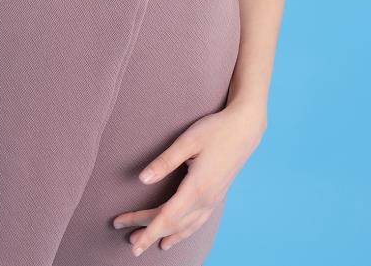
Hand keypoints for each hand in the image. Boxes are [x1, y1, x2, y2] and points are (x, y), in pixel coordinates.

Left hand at [112, 103, 266, 255]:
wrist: (245, 129)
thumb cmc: (215, 130)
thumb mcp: (187, 142)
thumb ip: (164, 161)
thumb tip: (142, 179)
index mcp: (196, 188)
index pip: (166, 217)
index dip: (148, 231)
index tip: (134, 245)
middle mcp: (206, 200)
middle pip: (173, 224)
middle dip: (150, 233)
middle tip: (130, 241)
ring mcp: (213, 200)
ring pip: (186, 227)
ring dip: (167, 236)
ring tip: (151, 243)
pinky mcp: (216, 196)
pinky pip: (198, 222)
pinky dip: (184, 232)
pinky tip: (177, 235)